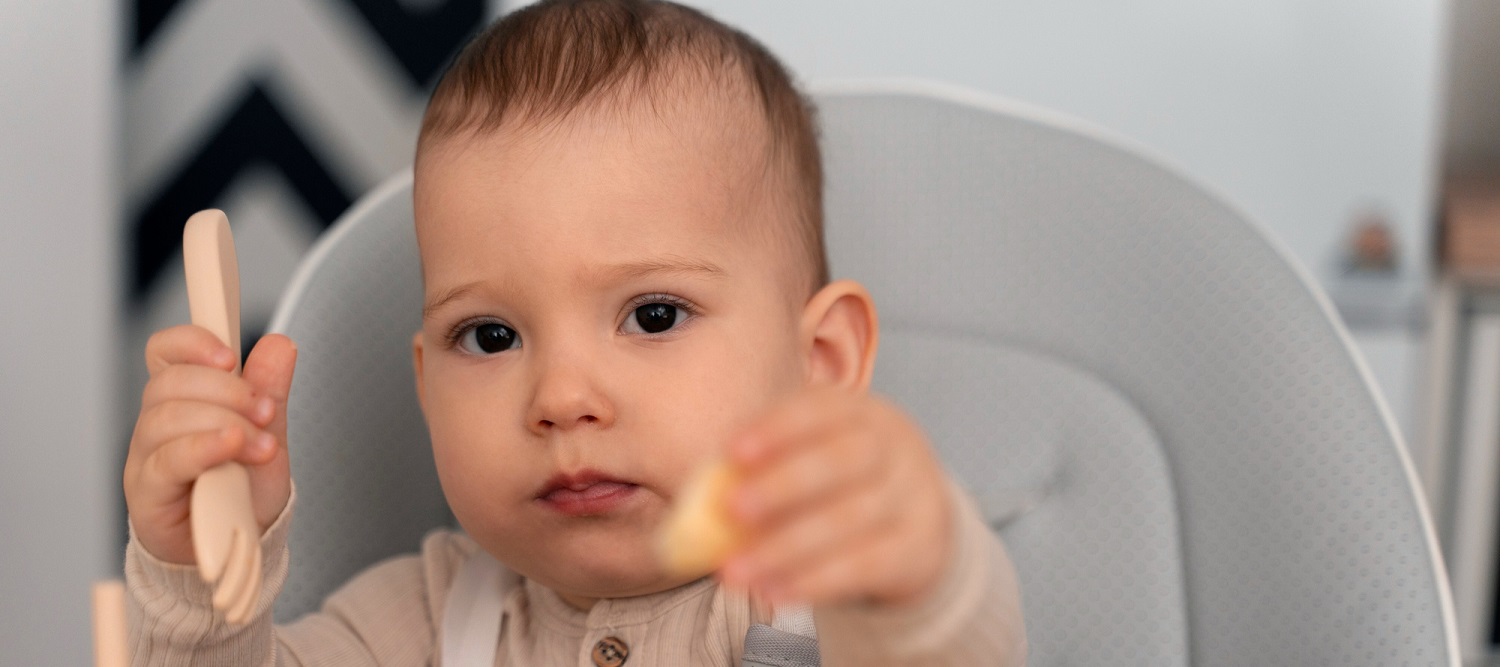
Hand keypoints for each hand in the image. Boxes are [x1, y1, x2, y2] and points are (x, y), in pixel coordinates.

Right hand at [124, 325, 296, 564]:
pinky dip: (204, 448)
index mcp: (183, 400)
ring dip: (225, 422)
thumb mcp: (268, 433)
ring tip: (262, 444)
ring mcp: (147, 458)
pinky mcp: (147, 493)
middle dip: (227, 390)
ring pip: (167, 418)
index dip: (190, 343)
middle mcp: (157, 425)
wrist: (241, 548)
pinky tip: (232, 448)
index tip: (229, 355)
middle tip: (266, 412)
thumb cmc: (244, 491)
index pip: (165, 353)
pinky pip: (167, 460)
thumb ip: (270, 390)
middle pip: (170, 383)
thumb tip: (278, 344)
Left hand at [718, 386, 953, 608]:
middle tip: (731, 509)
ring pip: (850, 521)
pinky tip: (773, 593)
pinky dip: (815, 582)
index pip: (823, 408)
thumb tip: (700, 497)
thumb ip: (764, 468)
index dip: (778, 428)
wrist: (917, 523)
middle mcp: (894, 448)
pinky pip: (865, 566)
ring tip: (734, 572)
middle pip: (843, 460)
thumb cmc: (840, 484)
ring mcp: (912, 498)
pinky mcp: (917, 549)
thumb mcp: (814, 458)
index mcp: (861, 412)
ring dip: (785, 548)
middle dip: (783, 484)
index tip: (732, 451)